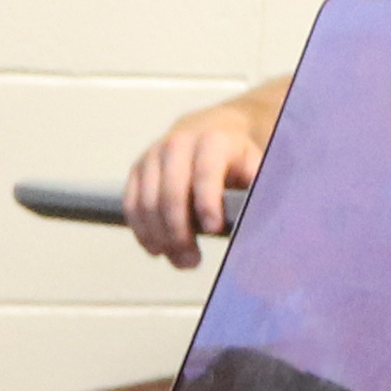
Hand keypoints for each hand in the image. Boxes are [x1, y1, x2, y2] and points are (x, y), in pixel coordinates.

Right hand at [127, 88, 275, 266]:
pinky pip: (132, 205)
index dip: (207, 203)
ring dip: (161, 238)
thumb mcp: (255, 167)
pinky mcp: (138, 170)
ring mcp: (153, 156)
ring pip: (147, 203)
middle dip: (180, 232)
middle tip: (193, 260)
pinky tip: (158, 249)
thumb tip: (258, 220)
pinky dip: (142, 231)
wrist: (211, 130)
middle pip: (171, 194)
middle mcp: (178, 144)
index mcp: (212, 141)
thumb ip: (258, 192)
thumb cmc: (235, 157)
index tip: (213, 228)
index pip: (205, 172)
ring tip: (182, 261)